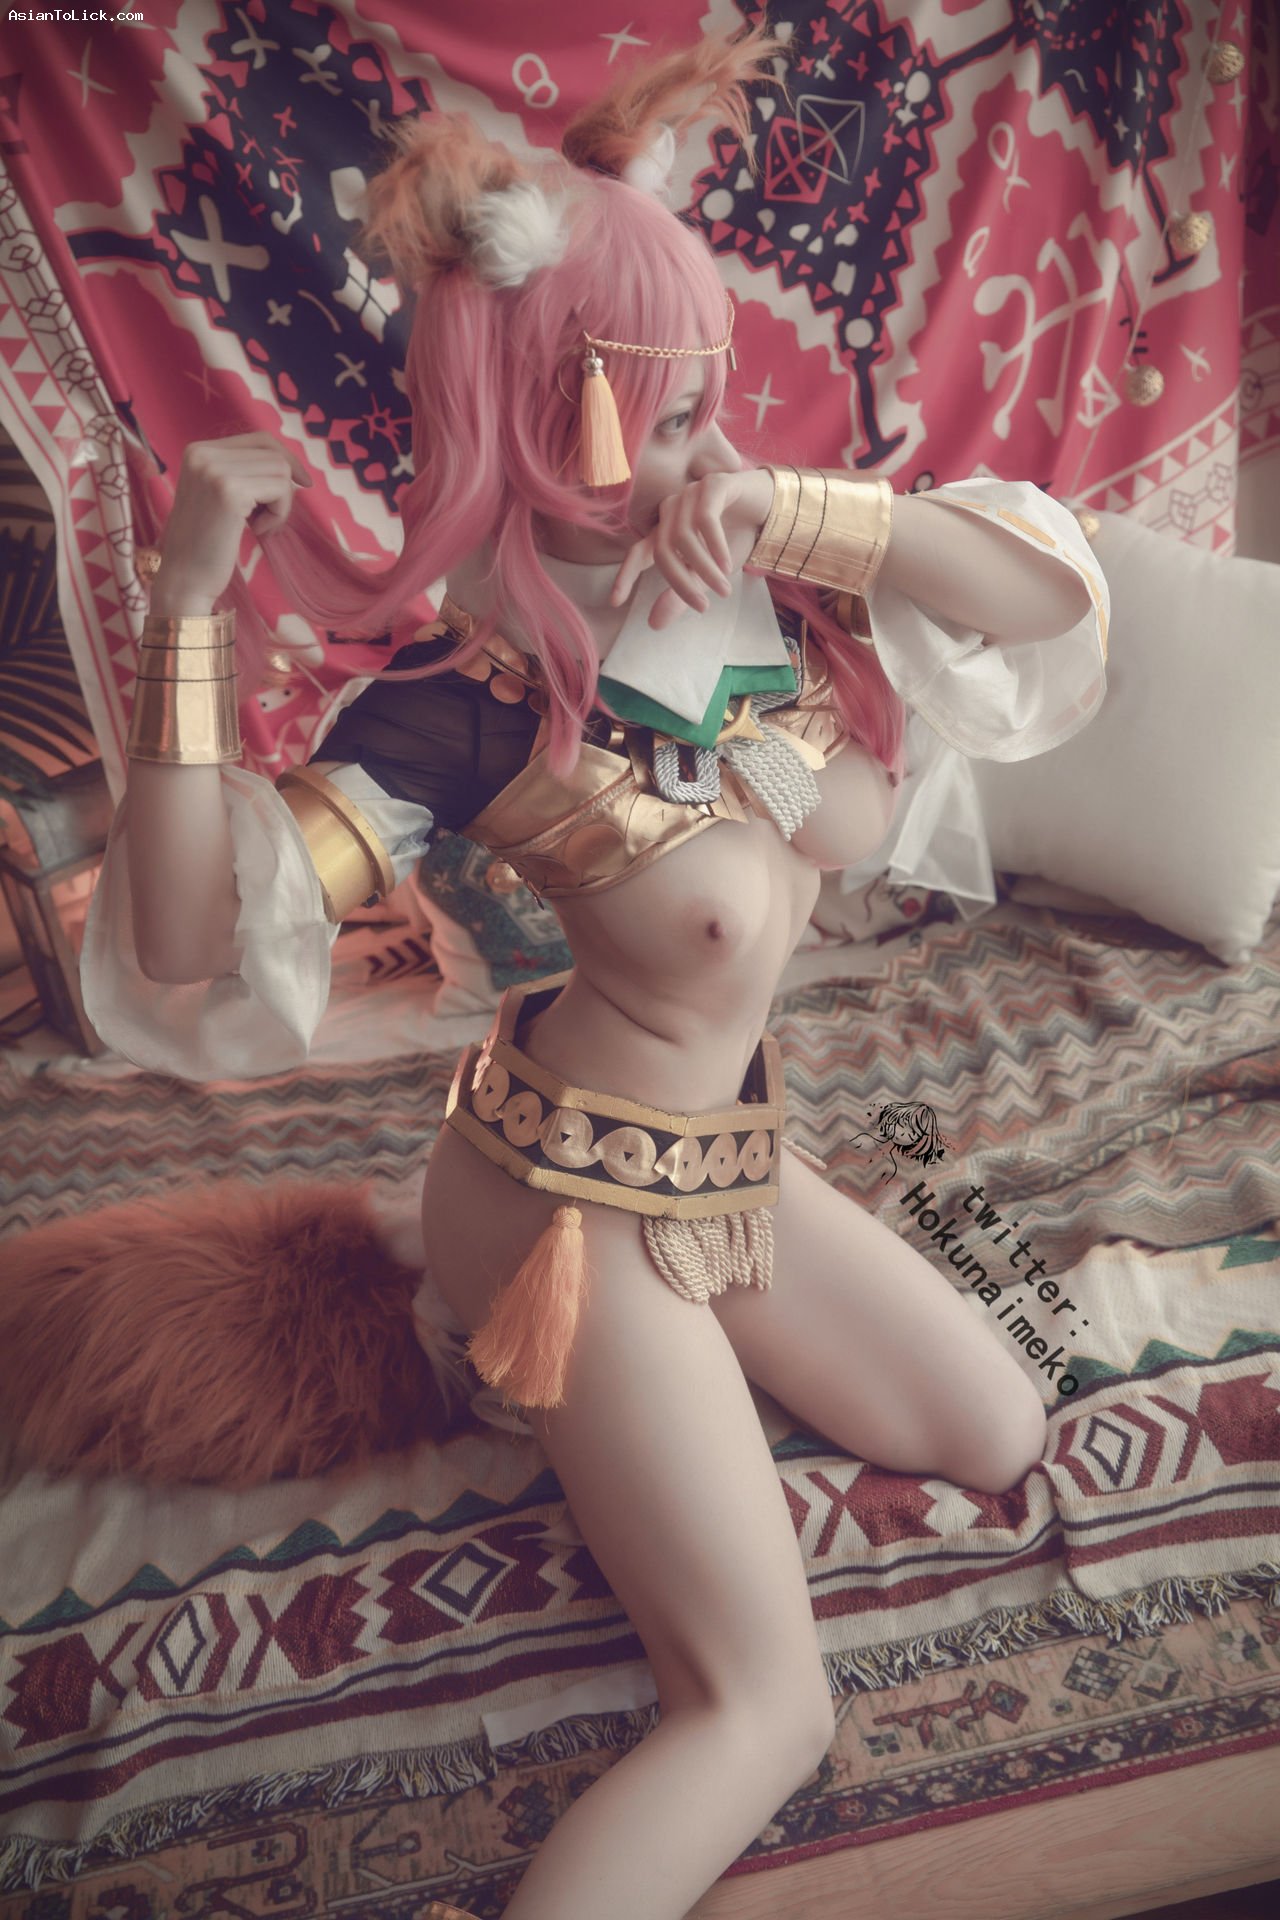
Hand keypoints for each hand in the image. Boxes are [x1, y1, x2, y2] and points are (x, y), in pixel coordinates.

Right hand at [154, 432, 312, 606]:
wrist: (184, 579)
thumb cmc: (207, 544)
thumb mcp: (220, 496)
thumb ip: (244, 473)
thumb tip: (292, 465)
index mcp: (198, 450)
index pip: (259, 439)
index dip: (286, 459)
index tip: (302, 483)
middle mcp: (202, 453)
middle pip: (273, 453)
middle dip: (282, 488)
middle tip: (266, 519)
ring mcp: (214, 470)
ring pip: (281, 470)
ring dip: (280, 504)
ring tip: (257, 526)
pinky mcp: (229, 491)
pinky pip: (281, 490)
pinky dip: (278, 516)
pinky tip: (256, 532)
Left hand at [609, 468, 775, 629]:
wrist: (771, 511)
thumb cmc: (736, 540)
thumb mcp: (709, 576)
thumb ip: (682, 597)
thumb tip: (654, 625)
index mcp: (666, 530)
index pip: (638, 553)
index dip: (625, 576)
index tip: (615, 602)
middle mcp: (672, 510)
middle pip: (662, 550)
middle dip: (681, 583)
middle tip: (702, 607)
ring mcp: (690, 494)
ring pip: (684, 536)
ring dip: (703, 568)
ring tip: (723, 589)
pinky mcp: (713, 484)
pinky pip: (705, 518)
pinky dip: (715, 545)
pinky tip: (726, 564)